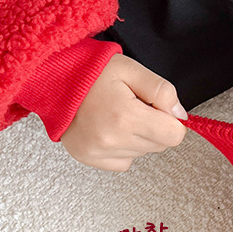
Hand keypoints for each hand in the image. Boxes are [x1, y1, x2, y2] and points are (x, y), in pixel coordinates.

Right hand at [60, 53, 187, 170]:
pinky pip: (124, 162)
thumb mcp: (132, 70)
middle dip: (154, 127)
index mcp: (126, 116)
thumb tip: (180, 115)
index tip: (159, 109)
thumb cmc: (90, 72)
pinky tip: (108, 128)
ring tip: (117, 115)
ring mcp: (99, 152)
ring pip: (143, 153)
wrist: (52, 79)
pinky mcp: (89, 158)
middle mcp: (112, 139)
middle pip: (160, 145)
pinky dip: (122, 148)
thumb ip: (162, 91)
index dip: (172, 121)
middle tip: (134, 107)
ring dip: (138, 137)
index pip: (174, 136)